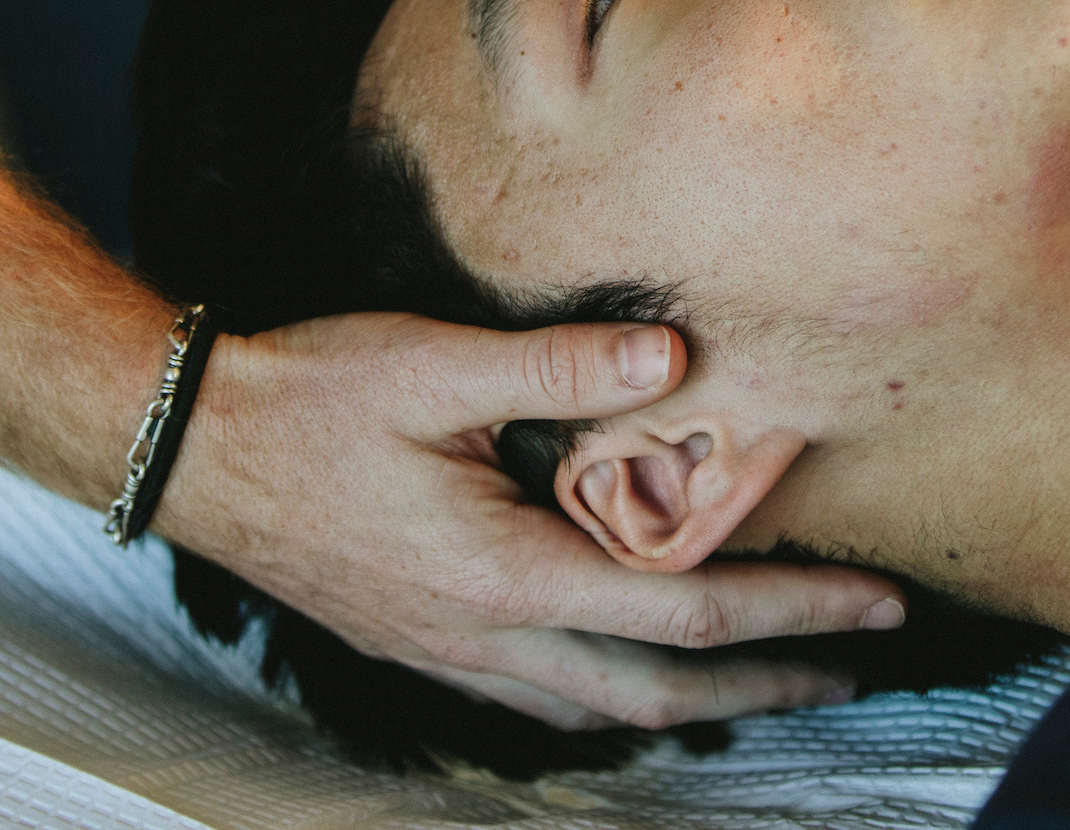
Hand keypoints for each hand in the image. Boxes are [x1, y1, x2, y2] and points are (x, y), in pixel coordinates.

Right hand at [154, 310, 906, 728]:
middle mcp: (487, 638)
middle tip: (859, 664)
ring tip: (773, 674)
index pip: (683, 613)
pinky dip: (619, 699)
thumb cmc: (310, 399)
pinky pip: (548, 702)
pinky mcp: (425, 645)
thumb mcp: (434, 362)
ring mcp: (452, 654)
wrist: (193, 450)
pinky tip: (637, 674)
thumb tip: (676, 359)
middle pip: (661, 689)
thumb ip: (558, 365)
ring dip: (701, 697)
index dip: (790, 610)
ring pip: (604, 711)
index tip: (875, 602)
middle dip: (772, 679)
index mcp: (505, 575)